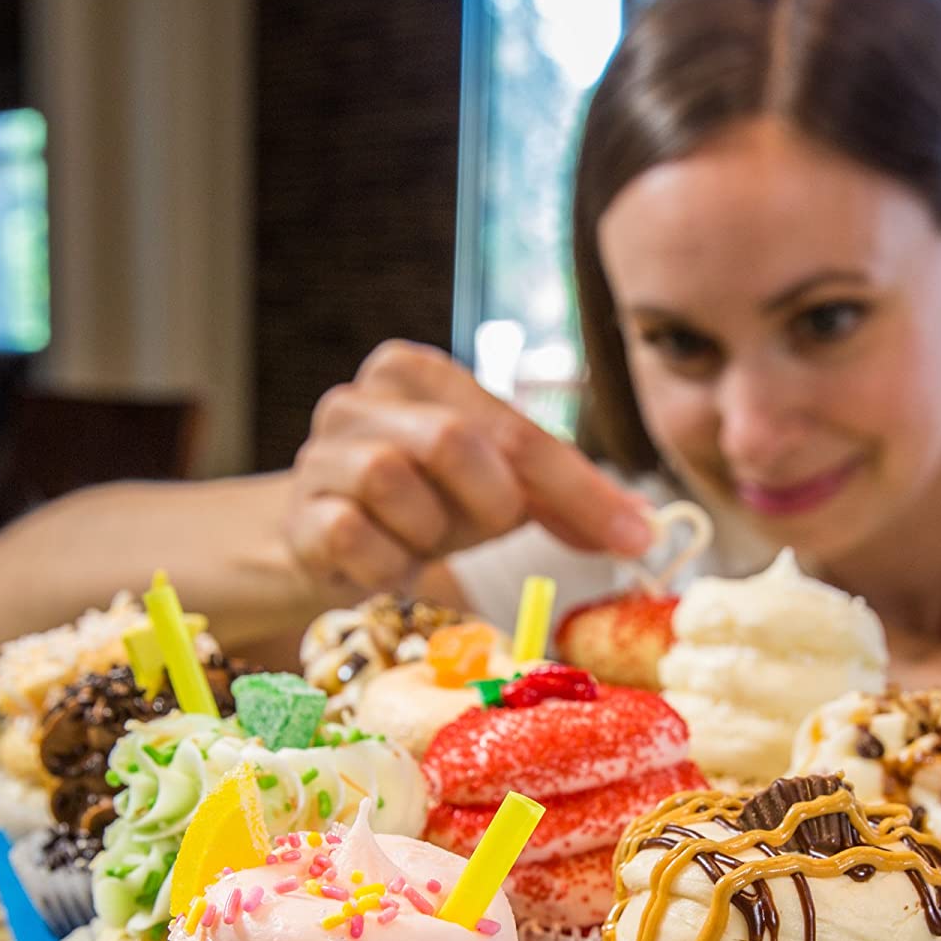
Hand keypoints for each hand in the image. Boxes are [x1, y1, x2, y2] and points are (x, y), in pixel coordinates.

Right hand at [287, 340, 653, 591]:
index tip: (635, 539)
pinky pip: (357, 540)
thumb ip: (563, 496)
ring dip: (431, 532)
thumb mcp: (495, 487)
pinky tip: (389, 564)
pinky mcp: (299, 516)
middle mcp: (360, 399)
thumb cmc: (424, 504)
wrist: (326, 541)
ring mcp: (319, 455)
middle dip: (487, 502)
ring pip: (393, 483)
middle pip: (453, 442)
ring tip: (424, 539)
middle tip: (486, 528)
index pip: (516, 429)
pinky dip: (389, 566)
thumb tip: (641, 527)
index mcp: (419, 374)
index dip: (580, 489)